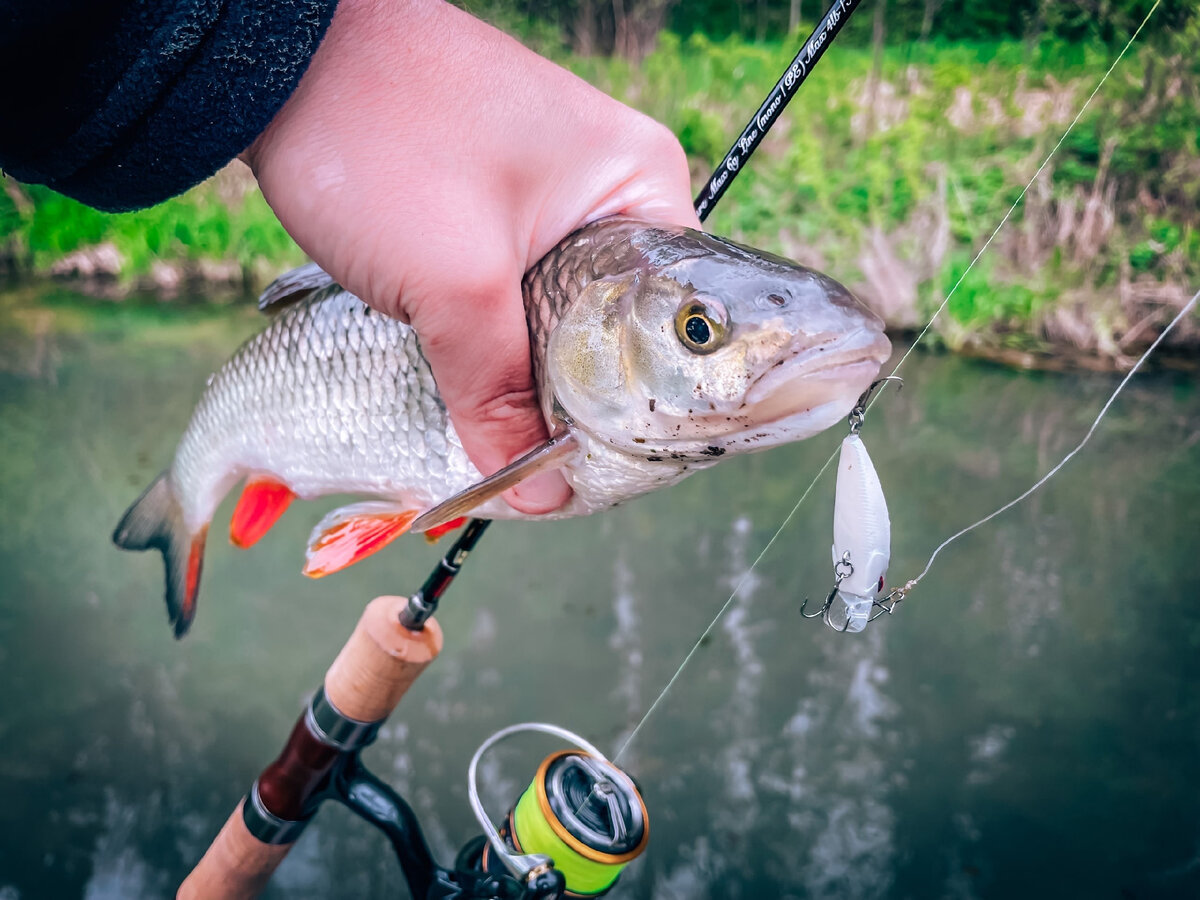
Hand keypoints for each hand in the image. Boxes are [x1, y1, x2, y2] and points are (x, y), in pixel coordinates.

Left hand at [244, 0, 699, 513]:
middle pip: (614, 329)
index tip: (593, 469)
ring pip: (557, 318)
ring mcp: (553, 194)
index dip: (633, 406)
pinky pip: (515, 293)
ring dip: (525, 373)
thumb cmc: (386, 139)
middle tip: (540, 469)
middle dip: (571, 398)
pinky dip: (492, 338)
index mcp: (641, 186)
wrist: (281, 59)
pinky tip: (470, 383)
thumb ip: (501, 394)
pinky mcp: (499, 204)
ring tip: (501, 436)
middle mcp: (612, 188)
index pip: (669, 323)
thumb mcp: (454, 284)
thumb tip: (541, 497)